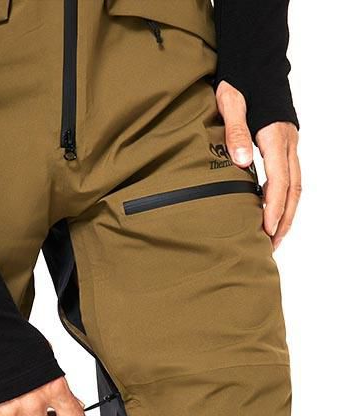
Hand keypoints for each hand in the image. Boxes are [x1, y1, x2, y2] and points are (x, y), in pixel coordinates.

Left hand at [216, 81, 301, 250]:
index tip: (267, 230)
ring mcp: (289, 143)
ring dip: (287, 211)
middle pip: (293, 188)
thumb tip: (242, 163)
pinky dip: (286, 198)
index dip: (274, 207)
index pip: (280, 180)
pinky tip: (274, 211)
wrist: (255, 62)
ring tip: (275, 236)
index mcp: (275, 136)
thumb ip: (235, 132)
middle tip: (272, 243)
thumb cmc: (239, 82)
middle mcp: (288, 142)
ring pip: (296, 184)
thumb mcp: (229, 103)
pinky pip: (292, 176)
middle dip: (284, 218)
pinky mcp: (285, 144)